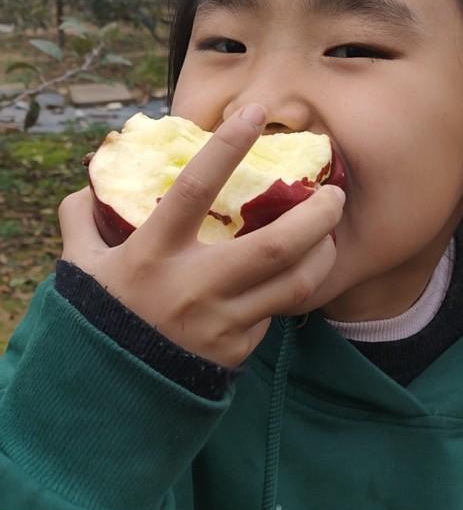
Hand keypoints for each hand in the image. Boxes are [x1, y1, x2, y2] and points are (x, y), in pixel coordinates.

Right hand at [58, 104, 345, 366]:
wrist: (108, 395)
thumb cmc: (97, 320)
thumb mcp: (80, 267)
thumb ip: (82, 221)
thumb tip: (89, 185)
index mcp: (152, 255)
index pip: (196, 189)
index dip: (226, 148)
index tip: (254, 114)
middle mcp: (194, 287)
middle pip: (276, 246)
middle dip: (317, 216)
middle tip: (336, 194)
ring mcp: (221, 323)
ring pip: (294, 286)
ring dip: (322, 256)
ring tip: (330, 233)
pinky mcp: (237, 350)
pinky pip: (273, 314)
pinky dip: (288, 291)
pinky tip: (295, 275)